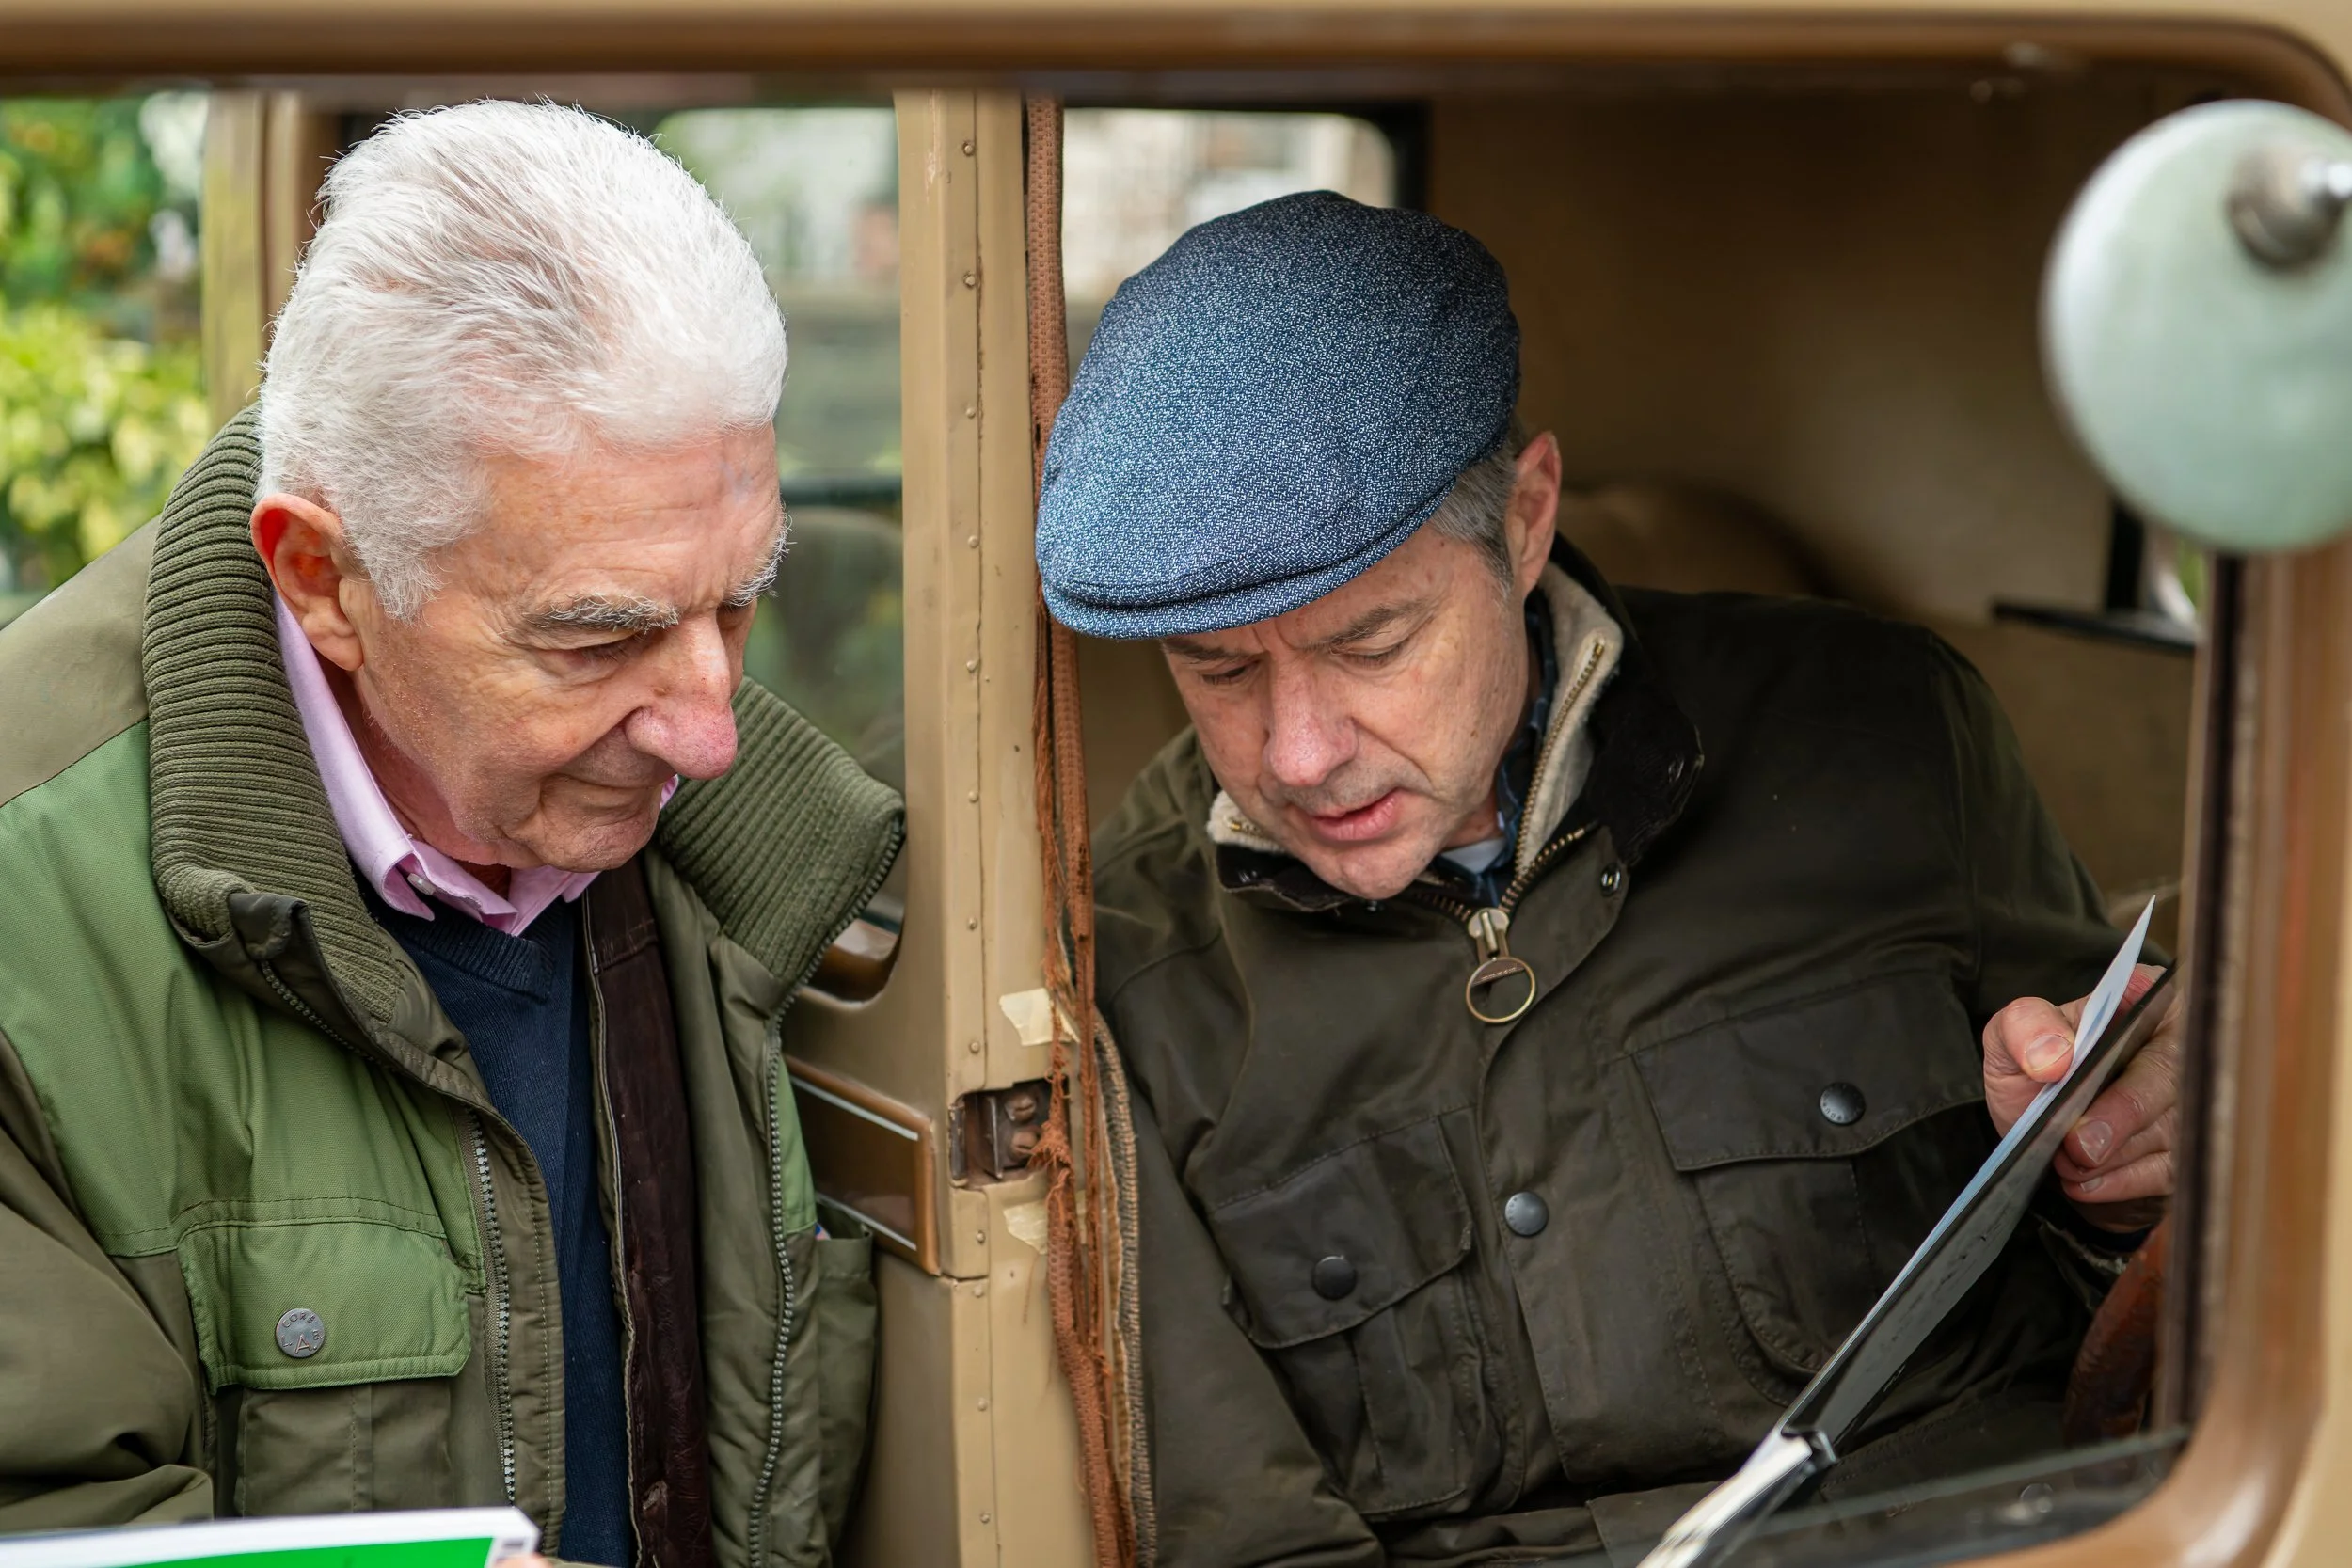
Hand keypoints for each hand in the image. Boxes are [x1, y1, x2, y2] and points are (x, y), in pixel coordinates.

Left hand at [1981, 964, 2178, 1232]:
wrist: (2041, 1134)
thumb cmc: (2036, 1071)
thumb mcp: (2011, 1036)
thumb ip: (2024, 1027)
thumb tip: (2054, 1054)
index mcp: (2149, 1001)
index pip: (2156, 1008)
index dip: (2130, 1032)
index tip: (2080, 1065)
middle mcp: (2185, 1048)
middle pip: (2169, 1078)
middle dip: (2121, 1113)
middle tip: (2080, 1143)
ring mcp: (2195, 1103)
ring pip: (2172, 1131)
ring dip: (2116, 1154)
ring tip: (2069, 1161)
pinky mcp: (2191, 1154)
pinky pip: (2169, 1171)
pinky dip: (2123, 1182)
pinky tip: (2085, 1183)